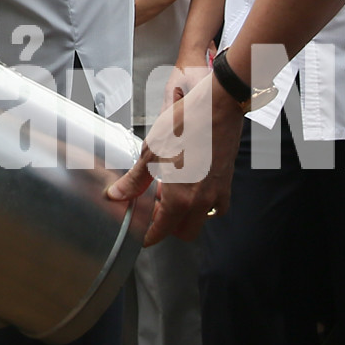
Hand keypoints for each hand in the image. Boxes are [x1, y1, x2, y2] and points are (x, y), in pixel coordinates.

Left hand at [106, 66, 244, 245]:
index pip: (162, 231)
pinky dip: (204, 204)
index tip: (141, 235)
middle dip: (169, 227)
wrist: (217, 107)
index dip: (149, 236)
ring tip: (171, 193)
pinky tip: (190, 186)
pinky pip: (216, 206)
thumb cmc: (184, 125)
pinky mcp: (227, 183)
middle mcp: (202, 202)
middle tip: (155, 209)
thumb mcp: (151, 152)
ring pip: (201, 220)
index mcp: (181, 198)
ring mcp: (218, 194)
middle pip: (185, 232)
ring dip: (186, 215)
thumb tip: (117, 195)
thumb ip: (134, 180)